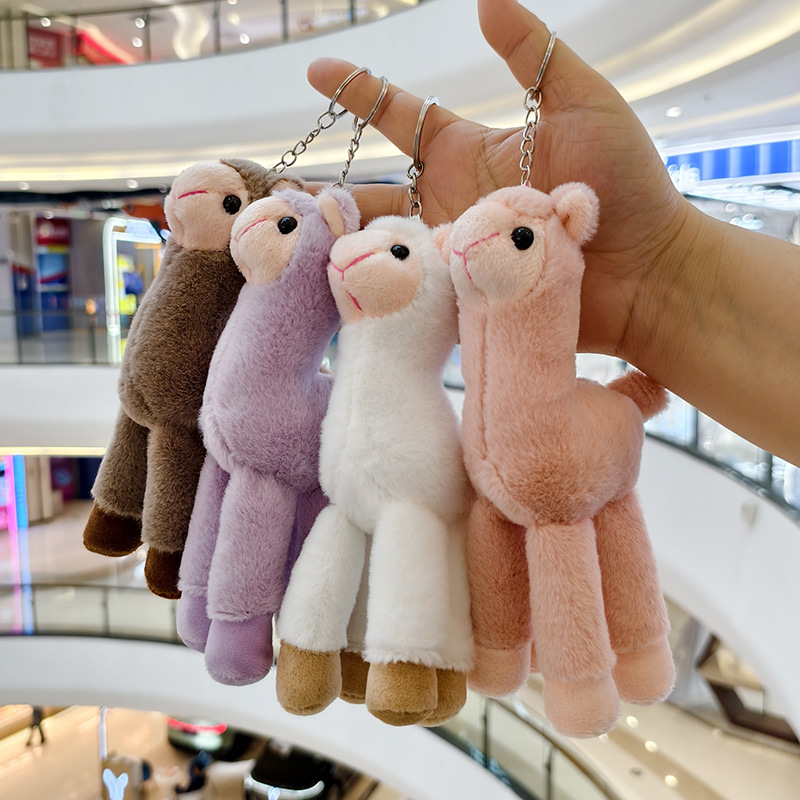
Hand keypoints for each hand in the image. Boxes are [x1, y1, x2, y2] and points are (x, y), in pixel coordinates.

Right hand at [306, 0, 691, 359]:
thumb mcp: (584, 104)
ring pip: (383, 246)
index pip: (402, 118)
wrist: (650, 274)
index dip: (359, 92)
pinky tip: (335, 285)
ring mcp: (454, 255)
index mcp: (471, 155)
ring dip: (340, 241)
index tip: (314, 68)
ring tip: (291, 237)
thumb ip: (535, 56)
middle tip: (276, 184)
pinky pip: (410, 292)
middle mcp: (452, 205)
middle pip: (375, 192)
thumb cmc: (626, 187)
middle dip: (327, 188)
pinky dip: (375, 286)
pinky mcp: (462, 301)